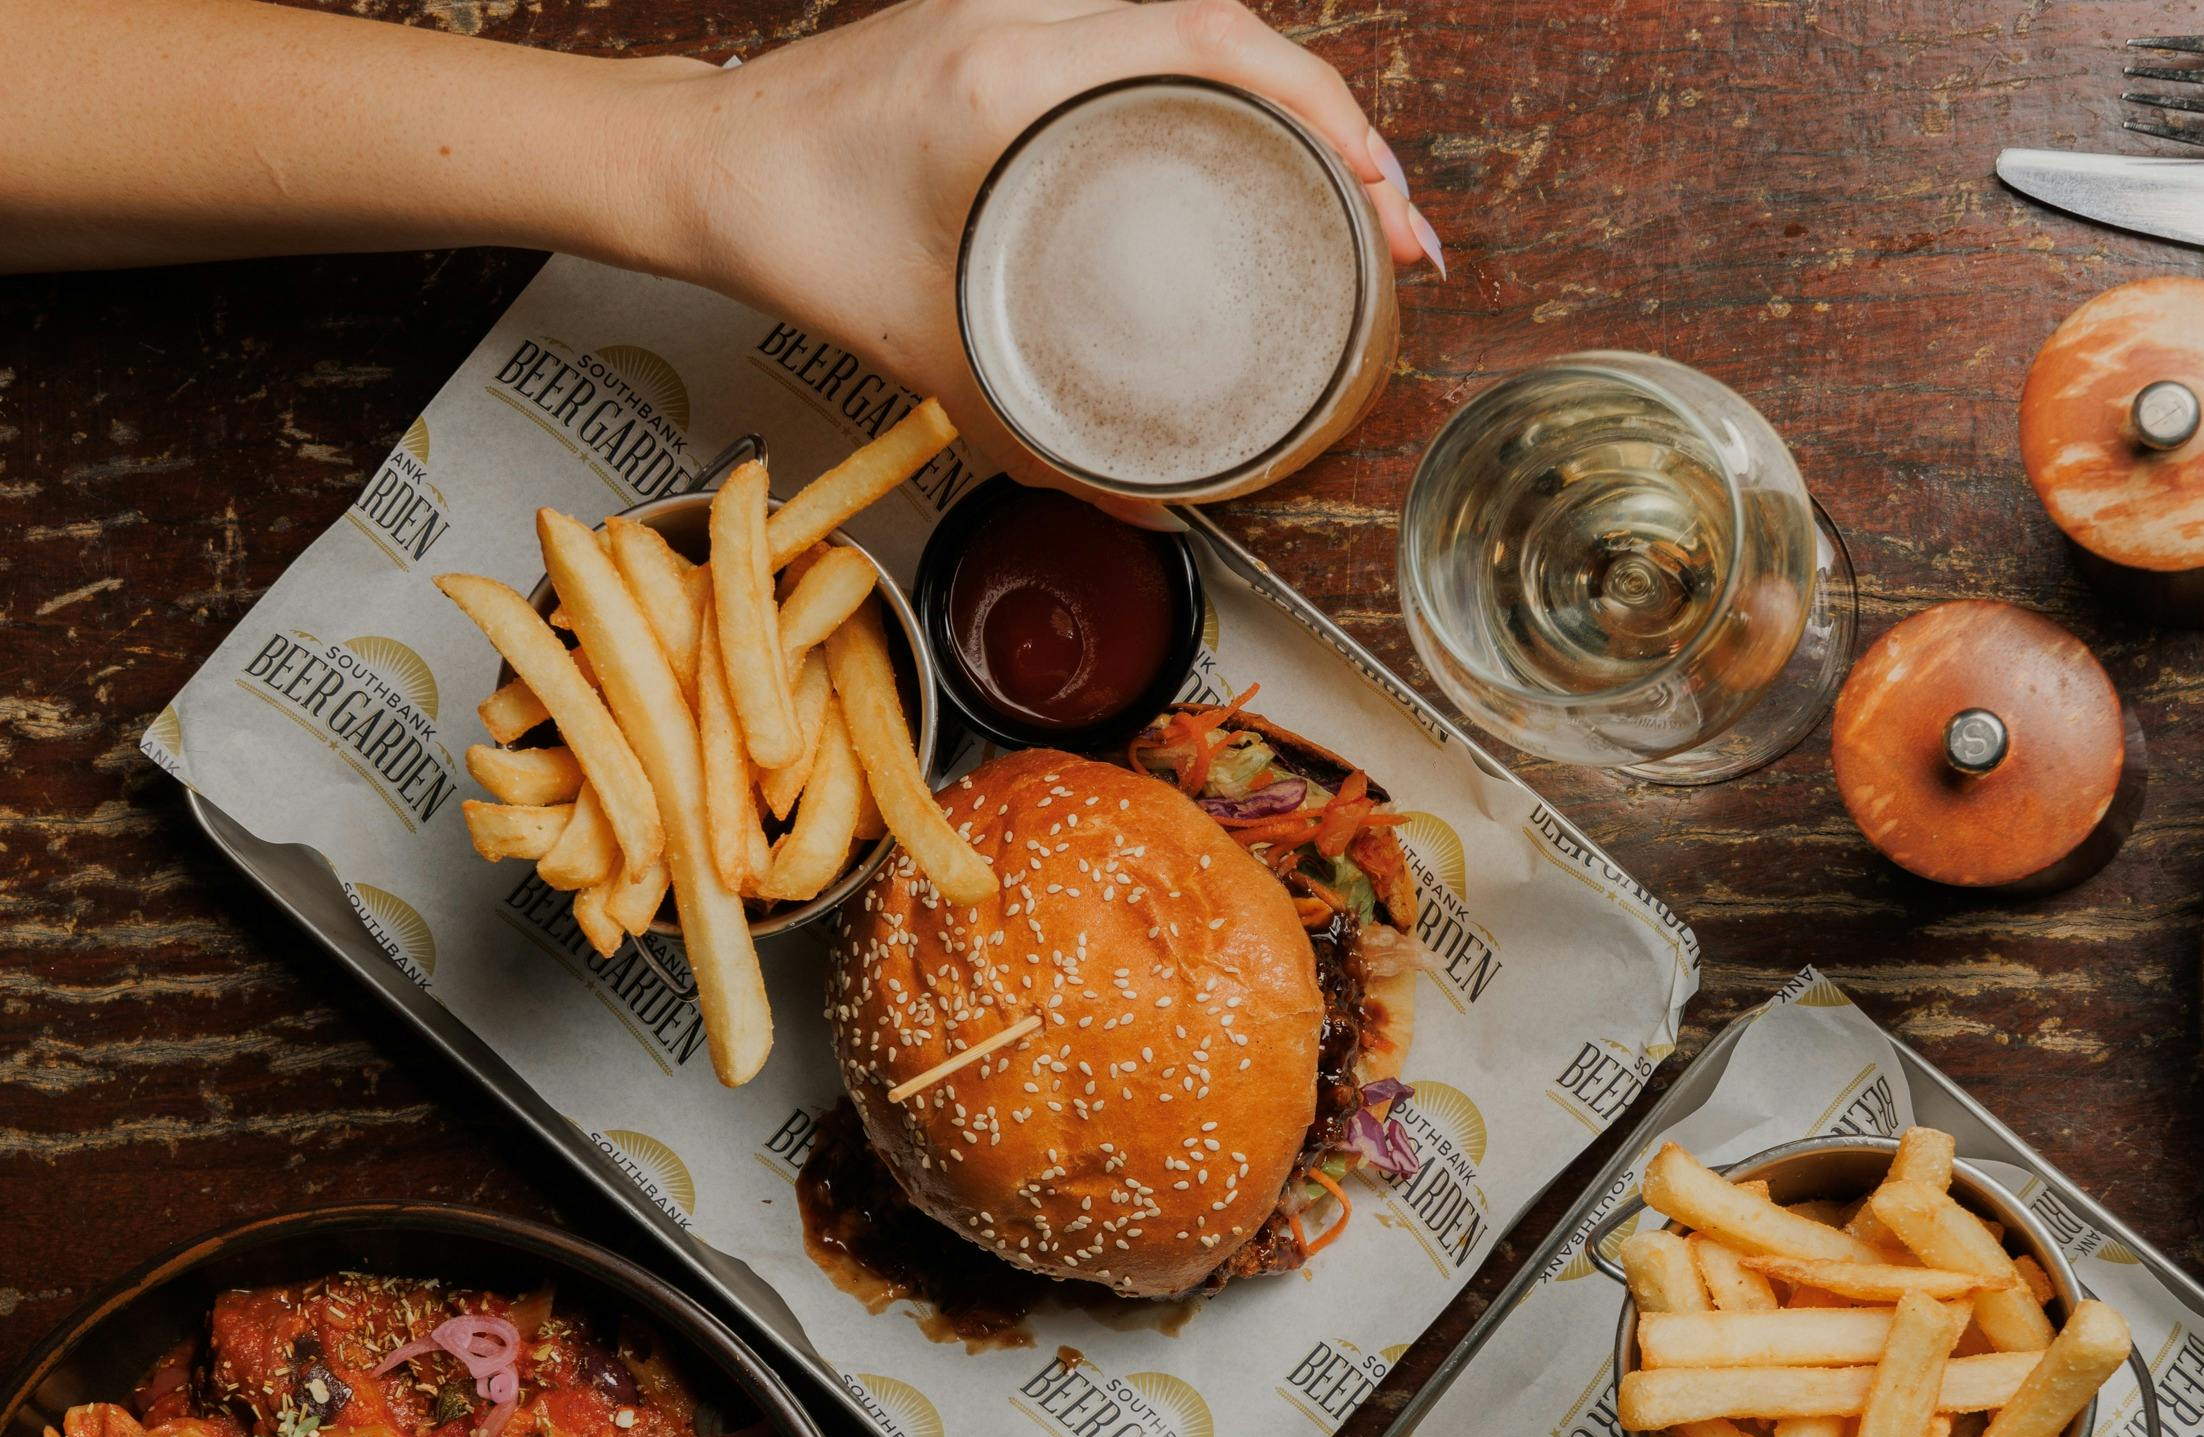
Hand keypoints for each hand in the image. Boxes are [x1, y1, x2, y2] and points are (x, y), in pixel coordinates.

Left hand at [654, 0, 1439, 495]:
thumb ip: (1039, 443)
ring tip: (1354, 194)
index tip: (1383, 203)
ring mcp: (1018, 11)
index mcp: (1006, 76)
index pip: (1212, 47)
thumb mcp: (924, 348)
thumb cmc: (788, 232)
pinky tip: (1257, 150)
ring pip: (1197, 25)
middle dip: (1340, 125)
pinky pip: (1148, 37)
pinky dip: (1223, 90)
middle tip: (1397, 227)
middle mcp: (1022, 18)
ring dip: (1289, 101)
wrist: (697, 164)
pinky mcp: (1010, 30)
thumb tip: (1152, 512)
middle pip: (1232, 30)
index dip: (1326, 119)